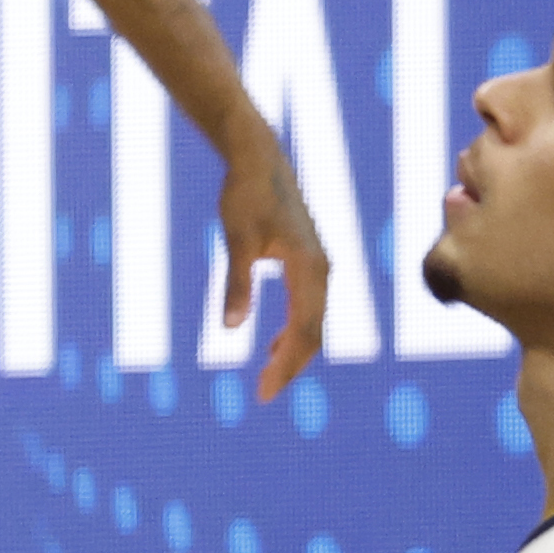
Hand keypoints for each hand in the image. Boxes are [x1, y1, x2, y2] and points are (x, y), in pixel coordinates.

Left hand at [213, 135, 330, 403]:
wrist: (258, 158)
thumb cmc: (244, 195)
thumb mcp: (236, 241)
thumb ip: (237, 284)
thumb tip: (231, 329)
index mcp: (310, 270)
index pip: (304, 333)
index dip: (286, 366)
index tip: (263, 392)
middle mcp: (323, 272)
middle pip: (314, 333)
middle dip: (290, 366)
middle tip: (262, 394)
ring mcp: (319, 266)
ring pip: (313, 321)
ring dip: (292, 350)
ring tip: (266, 375)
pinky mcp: (309, 261)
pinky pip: (309, 306)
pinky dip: (294, 330)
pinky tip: (270, 342)